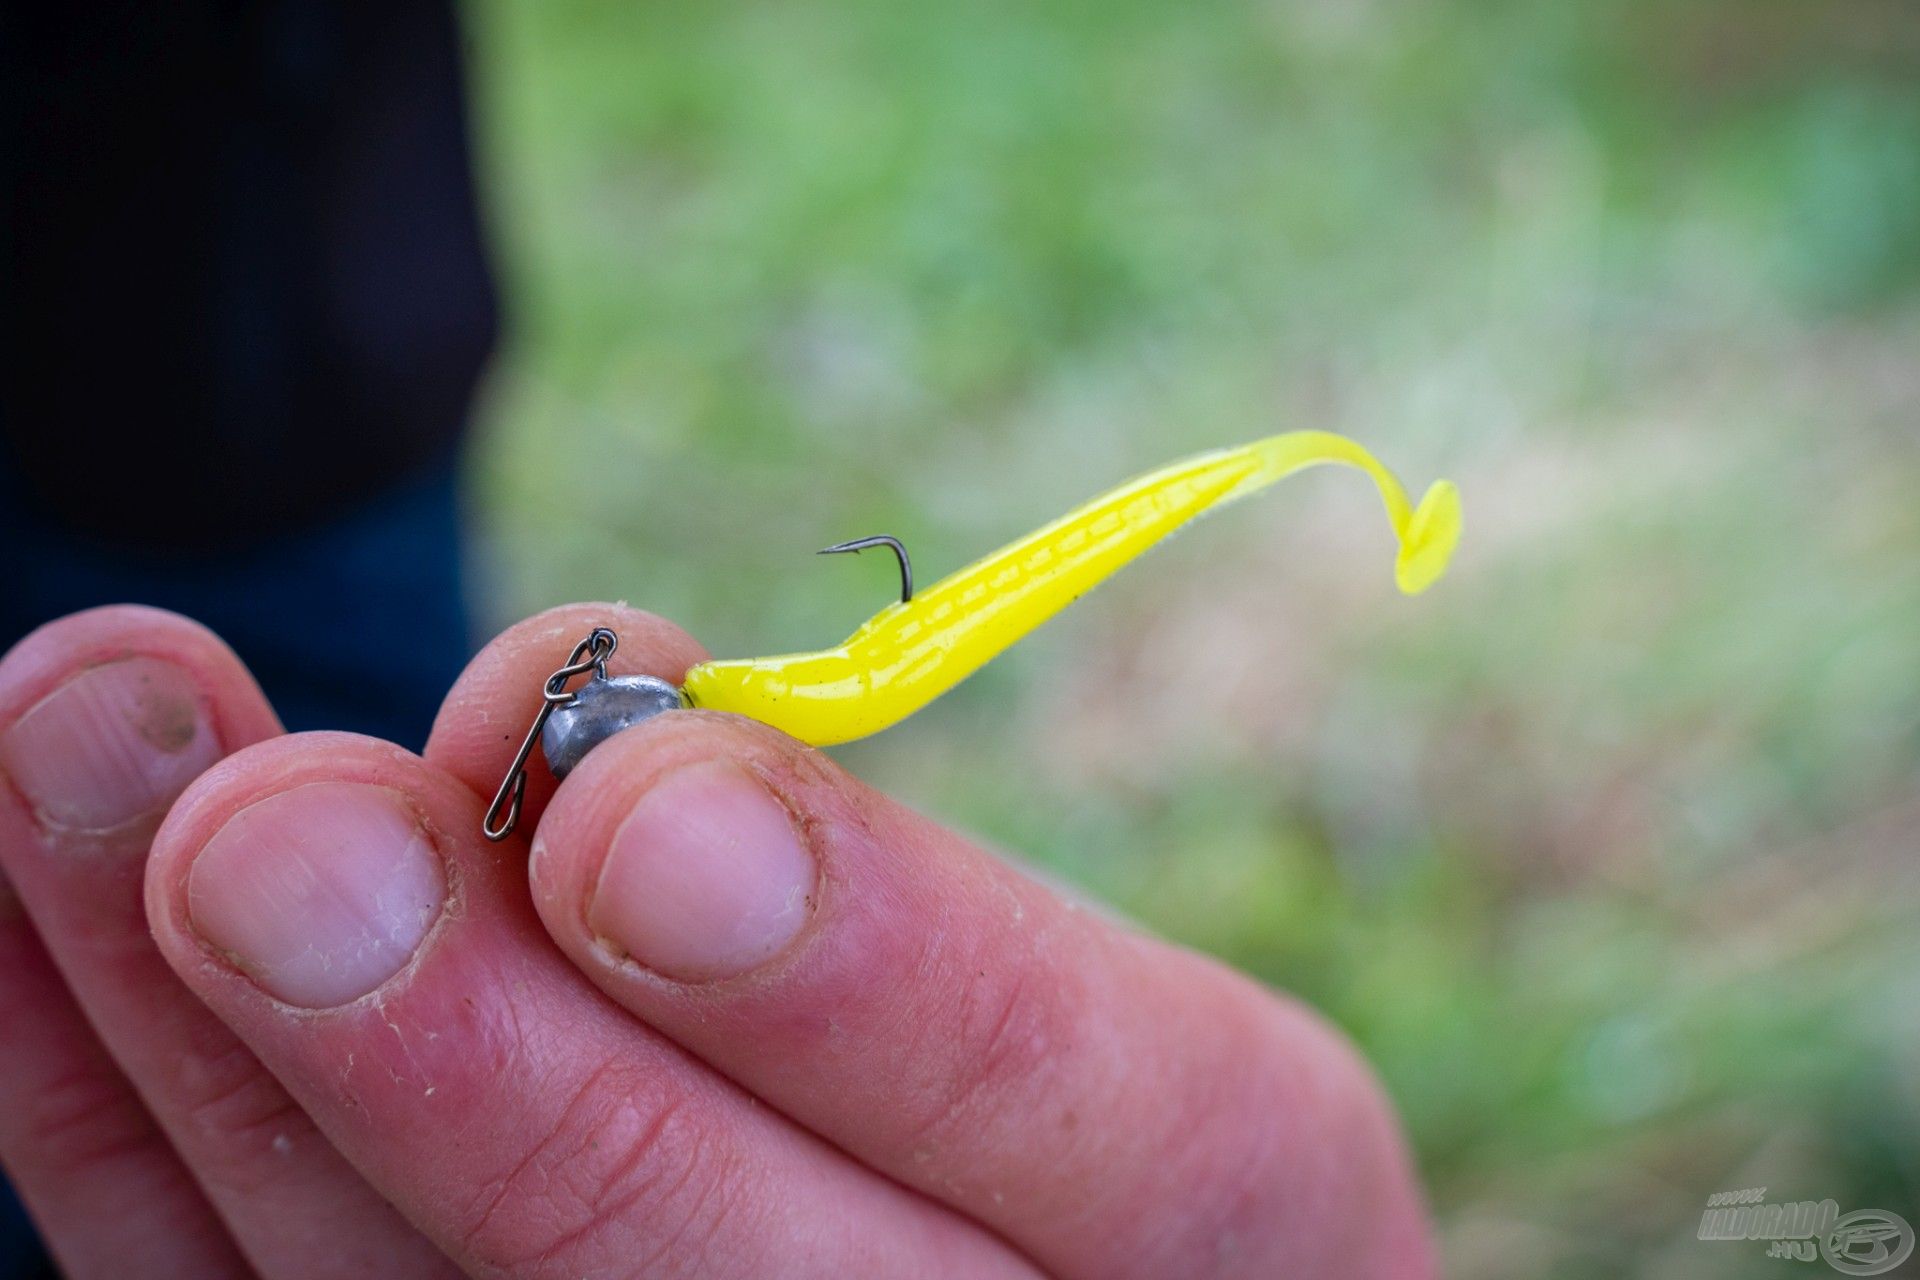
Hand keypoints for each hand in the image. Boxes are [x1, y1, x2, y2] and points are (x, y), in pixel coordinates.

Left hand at [0, 603, 1432, 1278]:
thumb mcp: (1086, 1001)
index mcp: (1204, 1249)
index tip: (639, 793)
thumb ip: (888, 904)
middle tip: (265, 819)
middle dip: (465, 1055)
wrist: (972, 1277)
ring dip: (202, 1046)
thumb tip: (611, 758)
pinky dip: (112, 1131)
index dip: (863, 975)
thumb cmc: (1064, 1130)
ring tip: (79, 733)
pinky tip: (23, 928)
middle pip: (700, 1279)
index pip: (1091, 1125)